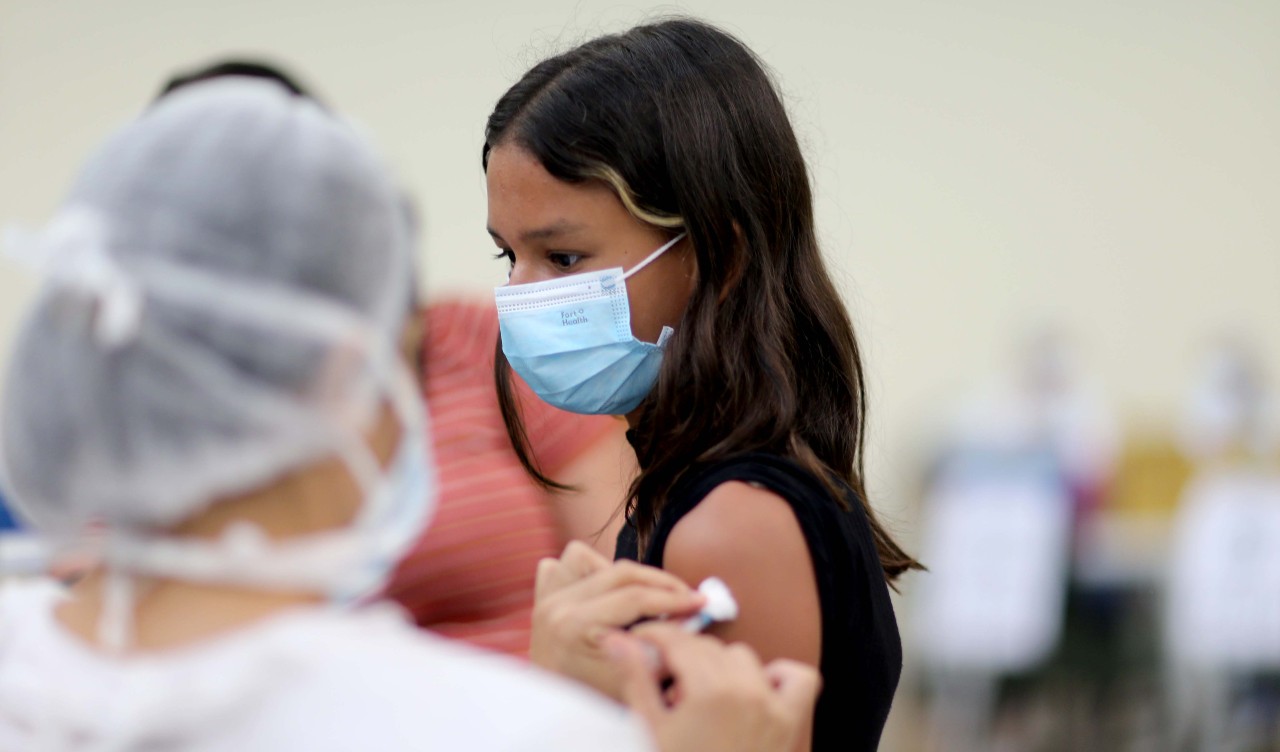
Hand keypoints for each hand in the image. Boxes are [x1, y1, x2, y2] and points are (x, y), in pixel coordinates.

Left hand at [530, 542, 704, 699]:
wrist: (555, 708)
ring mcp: (546, 597)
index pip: (634, 597)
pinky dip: (589, 569)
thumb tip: (688, 613)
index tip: (702, 600)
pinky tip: (606, 592)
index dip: (674, 597)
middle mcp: (556, 605)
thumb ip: (660, 644)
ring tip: (640, 596)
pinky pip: (567, 563)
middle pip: (620, 572)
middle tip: (687, 595)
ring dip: (620, 574)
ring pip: (589, 557)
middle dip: (660, 581)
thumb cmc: (593, 697)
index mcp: (574, 625)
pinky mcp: (542, 596)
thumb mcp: (632, 677)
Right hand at [606, 625, 820, 751]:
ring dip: (720, 667)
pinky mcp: (790, 726)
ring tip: (699, 695)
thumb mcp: (649, 729)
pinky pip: (799, 679)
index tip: (641, 641)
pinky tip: (752, 692)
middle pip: (708, 647)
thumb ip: (634, 678)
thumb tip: (616, 639)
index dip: (655, 635)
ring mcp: (773, 709)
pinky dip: (778, 677)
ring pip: (745, 658)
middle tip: (663, 682)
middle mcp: (746, 693)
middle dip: (681, 656)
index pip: (679, 641)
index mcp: (709, 693)